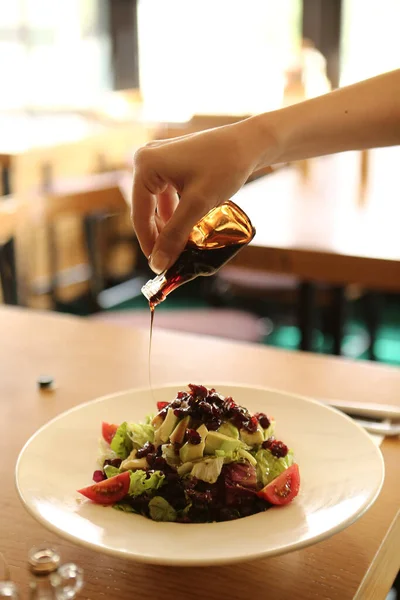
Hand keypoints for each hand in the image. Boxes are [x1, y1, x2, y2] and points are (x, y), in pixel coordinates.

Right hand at [131, 118, 274, 272]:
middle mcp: (146, 159)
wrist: (251, 142)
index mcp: (145, 165)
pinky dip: (176, 212)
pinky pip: (167, 194)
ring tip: (181, 246)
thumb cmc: (225, 166)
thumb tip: (158, 264)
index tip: (159, 267)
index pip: (140, 214)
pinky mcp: (171, 163)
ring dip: (169, 225)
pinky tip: (188, 227)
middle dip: (159, 234)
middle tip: (171, 259)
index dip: (149, 243)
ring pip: (157, 203)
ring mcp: (158, 159)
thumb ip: (175, 235)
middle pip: (146, 208)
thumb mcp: (198, 204)